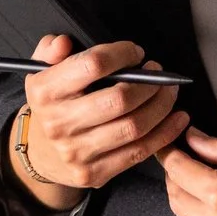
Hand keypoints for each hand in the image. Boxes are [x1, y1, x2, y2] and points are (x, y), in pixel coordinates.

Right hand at [14, 35, 190, 209]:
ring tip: (169, 91)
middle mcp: (58, 123)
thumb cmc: (51, 105)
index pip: (92, 65)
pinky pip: (138, 152)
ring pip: (133, 127)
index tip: (135, 53)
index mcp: (45, 92)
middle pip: (119, 100)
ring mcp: (76, 152)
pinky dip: (165, 133)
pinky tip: (177, 119)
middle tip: (159, 73)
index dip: (122, 54)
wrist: (39, 154)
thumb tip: (63, 42)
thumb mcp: (41, 71)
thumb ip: (50, 50)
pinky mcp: (94, 173)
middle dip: (149, 83)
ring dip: (161, 106)